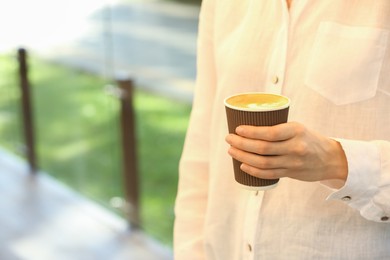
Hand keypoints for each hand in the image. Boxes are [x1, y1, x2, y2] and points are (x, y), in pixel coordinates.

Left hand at [225, 122, 347, 182]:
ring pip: (263, 162)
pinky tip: (242, 165)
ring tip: (232, 151)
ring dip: (243, 157)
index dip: (251, 132)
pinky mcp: (291, 174)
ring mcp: (293, 163)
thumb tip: (248, 128)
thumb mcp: (297, 128)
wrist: (330, 159)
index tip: (237, 129)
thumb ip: (278, 129)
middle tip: (229, 139)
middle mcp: (295, 147)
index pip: (270, 133)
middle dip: (241, 143)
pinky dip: (253, 170)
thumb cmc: (308, 138)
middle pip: (262, 148)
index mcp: (296, 131)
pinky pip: (268, 174)